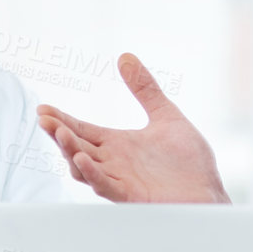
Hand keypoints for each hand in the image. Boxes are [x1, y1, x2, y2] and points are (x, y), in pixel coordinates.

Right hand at [38, 53, 228, 203]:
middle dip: (58, 133)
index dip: (62, 119)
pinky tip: (83, 159)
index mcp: (117, 144)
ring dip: (71, 151)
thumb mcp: (165, 115)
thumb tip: (125, 56)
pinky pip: (104, 185)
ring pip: (84, 167)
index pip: (82, 129)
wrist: (209, 193)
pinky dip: (92, 173)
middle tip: (44, 118)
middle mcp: (113, 162)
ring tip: (61, 133)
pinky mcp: (130, 195)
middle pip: (76, 146)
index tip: (43, 108)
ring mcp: (119, 180)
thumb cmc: (190, 162)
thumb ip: (145, 88)